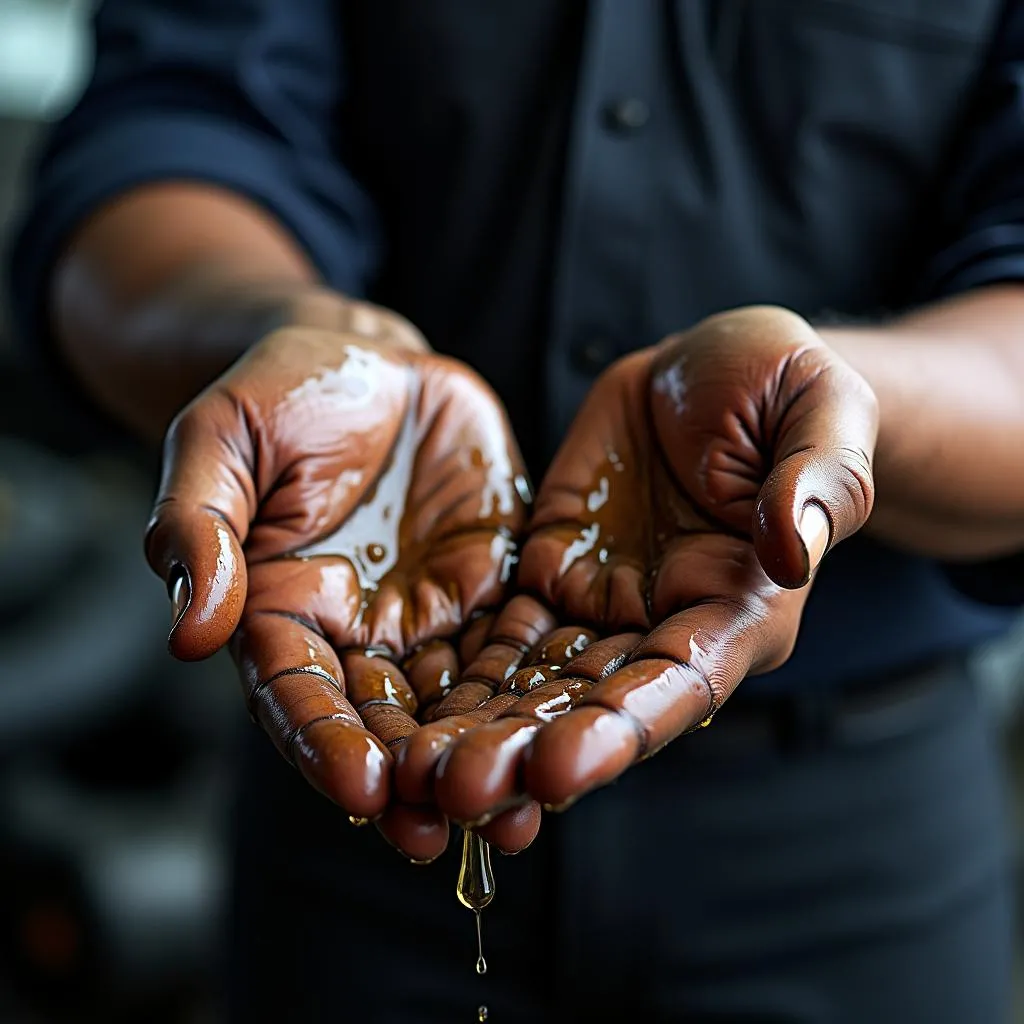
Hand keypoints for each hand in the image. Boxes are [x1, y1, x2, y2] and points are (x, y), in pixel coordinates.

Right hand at [143, 303, 535, 857]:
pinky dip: (538, 697)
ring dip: (483, 760)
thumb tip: (187, 633)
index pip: (297, 695)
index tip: (361, 789)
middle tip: (445, 831)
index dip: (324, 744)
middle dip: (412, 778)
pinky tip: (568, 737)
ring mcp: (431, 619)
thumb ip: (198, 528)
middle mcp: (359, 635)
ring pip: (457, 704)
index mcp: (282, 613)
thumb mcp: (221, 441)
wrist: (374, 365)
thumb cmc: (283, 394)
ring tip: (515, 816)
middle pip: (383, 722)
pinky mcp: (494, 590)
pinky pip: (519, 650)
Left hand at [397, 306, 877, 822]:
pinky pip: (501, 632)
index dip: (621, 731)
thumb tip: (792, 551)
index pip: (682, 684)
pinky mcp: (549, 573)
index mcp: (740, 607)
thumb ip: (815, 480)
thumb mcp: (821, 410)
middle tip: (455, 793)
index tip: (557, 772)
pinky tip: (409, 709)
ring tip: (415, 771)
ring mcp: (602, 605)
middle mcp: (665, 627)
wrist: (704, 367)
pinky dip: (461, 674)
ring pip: (537, 685)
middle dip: (527, 753)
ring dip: (480, 730)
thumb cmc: (780, 384)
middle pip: (593, 707)